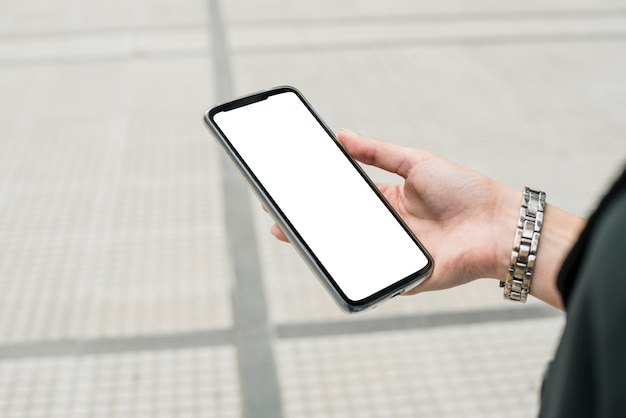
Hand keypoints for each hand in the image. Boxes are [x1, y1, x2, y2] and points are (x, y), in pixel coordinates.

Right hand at [271, 129, 519, 293]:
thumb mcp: (416, 161)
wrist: (500, 224)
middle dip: (312, 226)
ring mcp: (395, 254)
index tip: (292, 193)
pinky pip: (375, 279)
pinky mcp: (405, 278)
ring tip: (297, 240)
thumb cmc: (464, 190)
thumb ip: (378, 152)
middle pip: (343, 228)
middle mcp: (389, 228)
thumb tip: (341, 134)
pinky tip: (331, 266)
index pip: (346, 199)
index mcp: (390, 200)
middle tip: (280, 221)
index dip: (319, 197)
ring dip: (326, 250)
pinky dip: (354, 276)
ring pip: (353, 254)